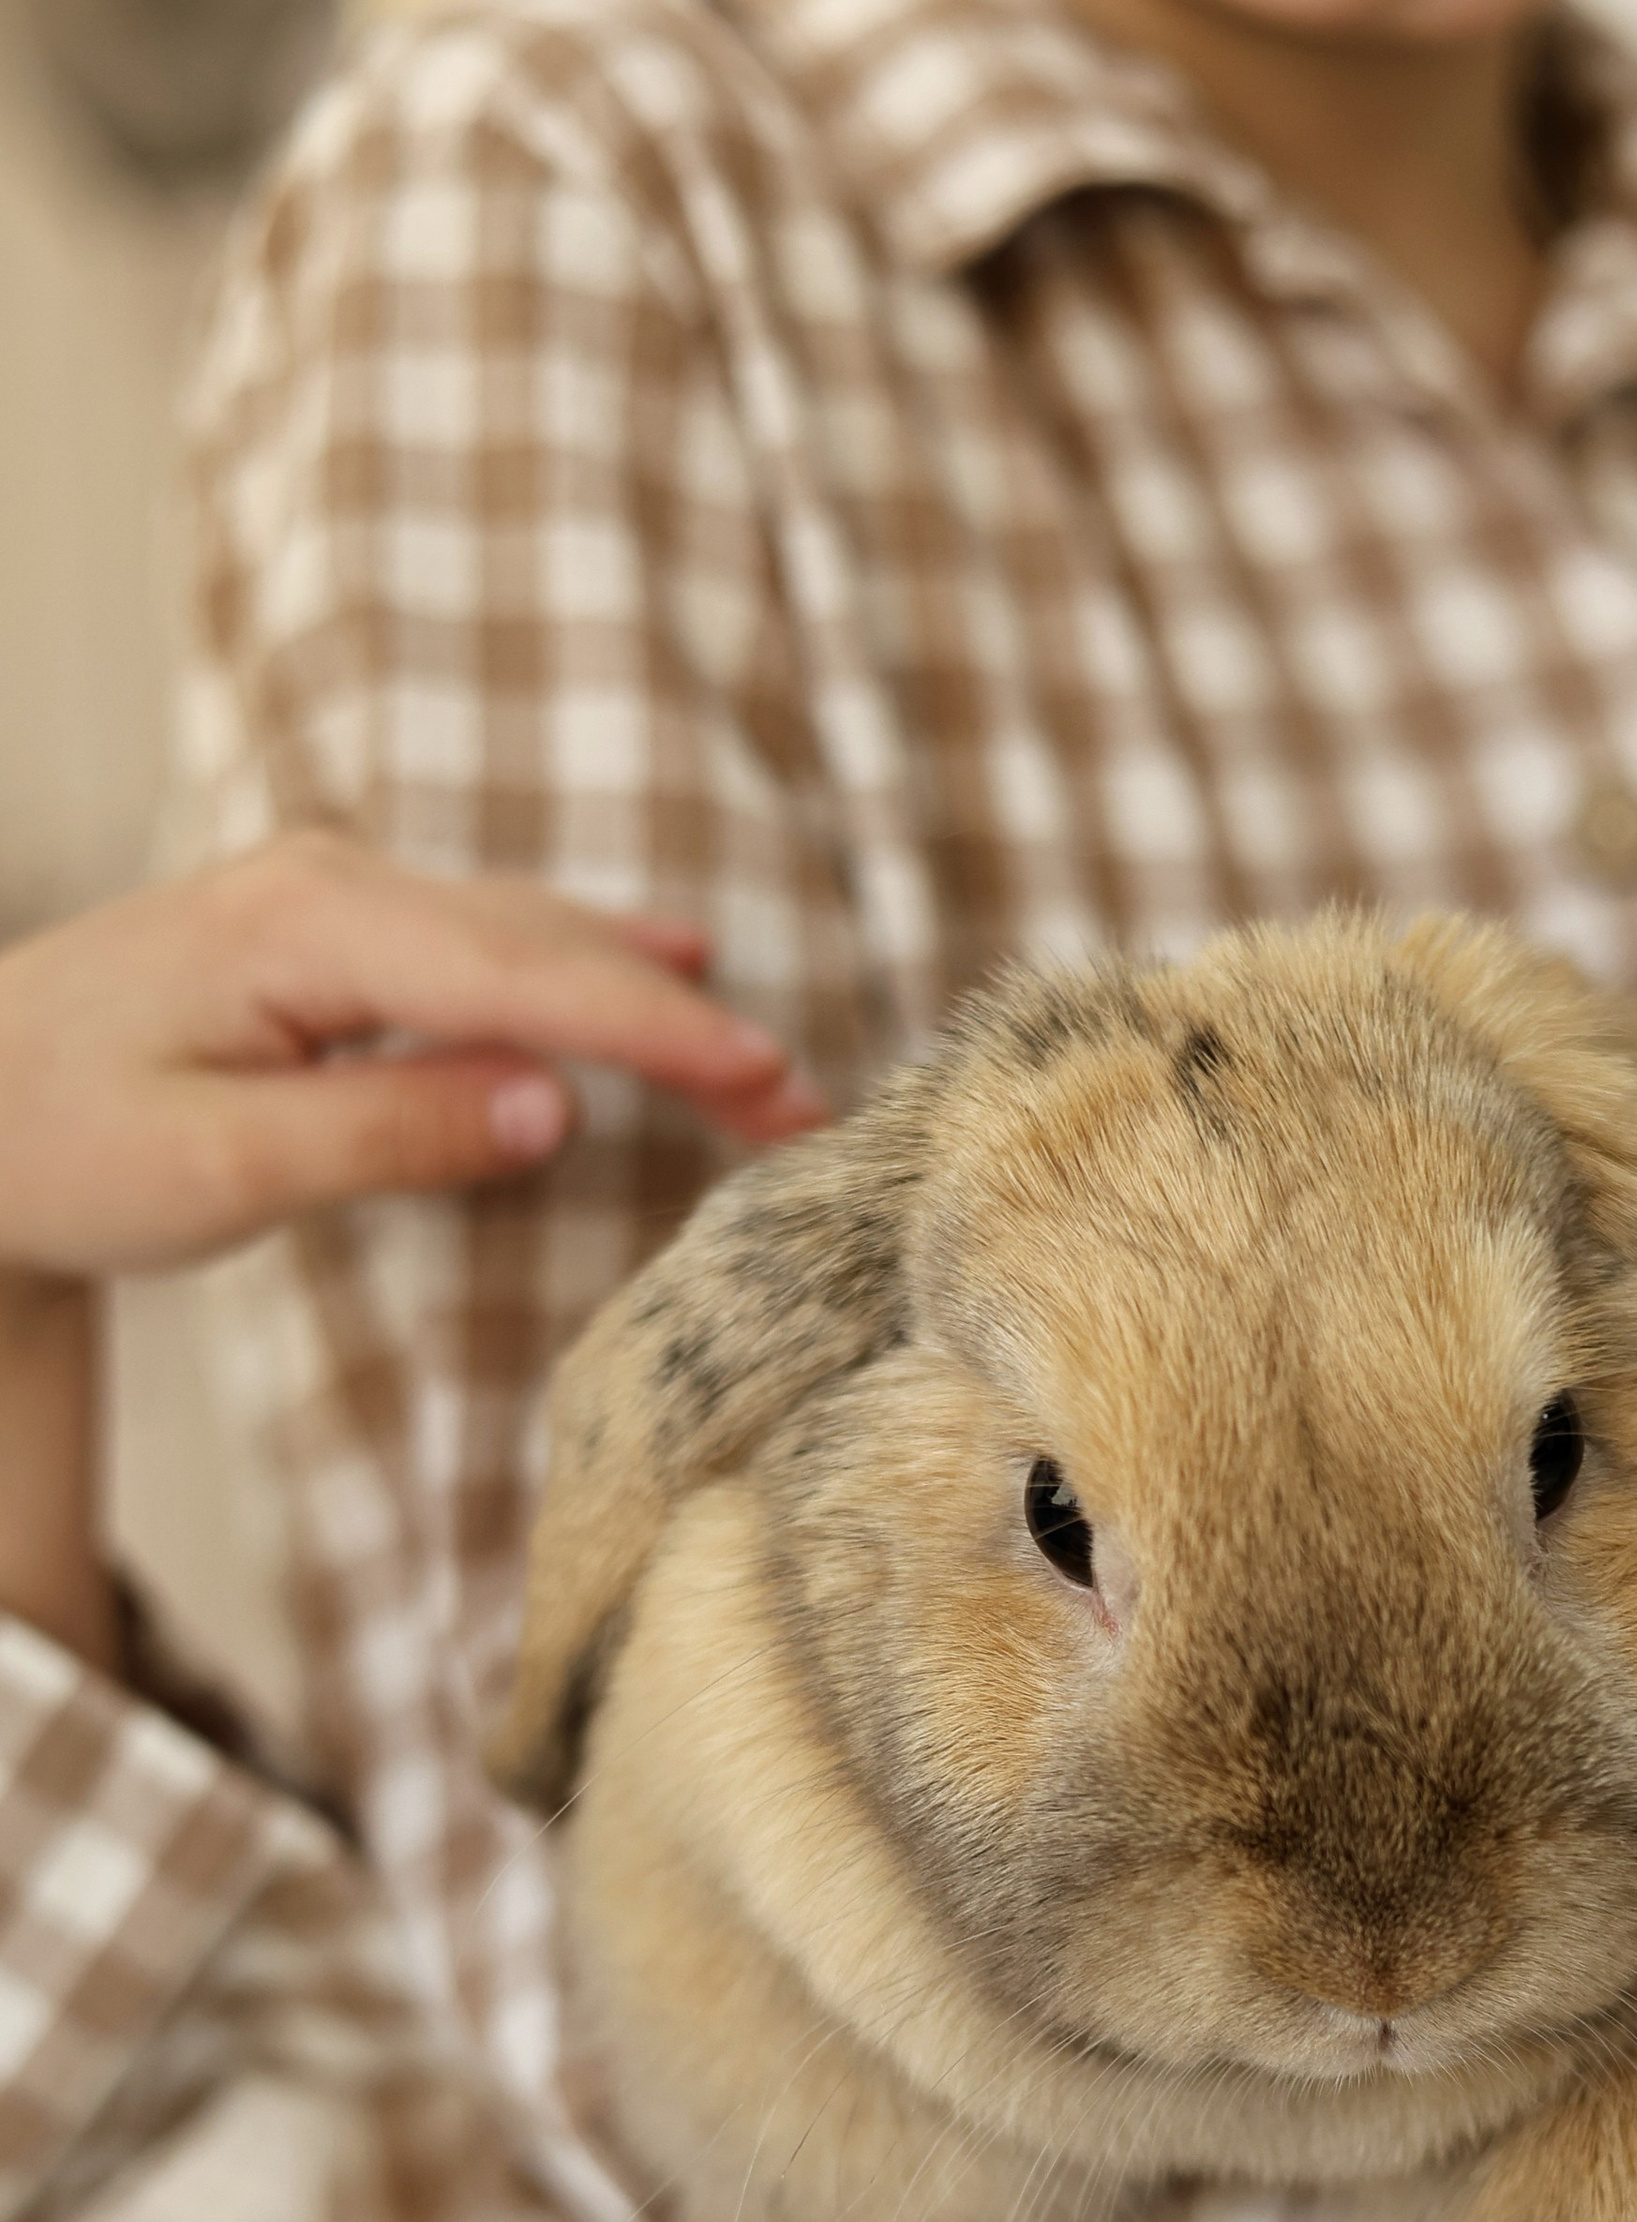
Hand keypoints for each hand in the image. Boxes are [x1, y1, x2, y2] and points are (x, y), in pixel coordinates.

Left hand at [0, 830, 826, 1292]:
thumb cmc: (55, 1146)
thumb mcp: (216, 1169)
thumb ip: (386, 1133)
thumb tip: (548, 1108)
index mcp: (306, 926)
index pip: (527, 976)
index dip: (662, 1030)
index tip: (771, 1080)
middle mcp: (329, 882)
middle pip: (550, 946)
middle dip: (686, 1021)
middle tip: (806, 1100)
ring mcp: (328, 894)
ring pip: (528, 932)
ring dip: (650, 993)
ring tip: (761, 1060)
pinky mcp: (327, 929)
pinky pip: (488, 940)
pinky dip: (585, 967)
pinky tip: (658, 957)